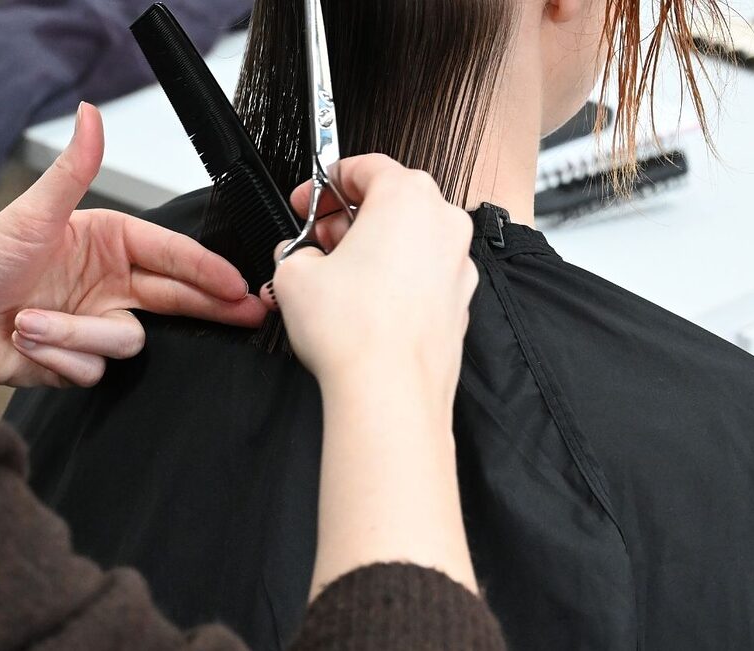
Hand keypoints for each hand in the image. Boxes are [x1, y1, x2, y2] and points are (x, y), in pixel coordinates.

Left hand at [0, 104, 265, 391]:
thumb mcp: (33, 213)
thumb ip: (73, 168)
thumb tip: (91, 115)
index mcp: (106, 243)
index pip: (171, 255)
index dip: (207, 269)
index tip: (236, 283)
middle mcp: (107, 283)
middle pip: (176, 298)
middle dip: (209, 306)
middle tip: (245, 313)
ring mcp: (94, 324)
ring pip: (126, 340)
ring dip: (74, 335)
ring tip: (29, 322)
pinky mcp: (79, 361)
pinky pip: (95, 369)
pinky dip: (59, 358)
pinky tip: (27, 344)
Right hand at [262, 155, 483, 597]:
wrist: (390, 391)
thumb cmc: (355, 330)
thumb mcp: (294, 273)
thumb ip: (294, 250)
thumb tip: (299, 257)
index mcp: (408, 197)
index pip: (365, 166)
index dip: (325, 183)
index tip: (306, 202)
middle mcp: (443, 224)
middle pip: (392, 201)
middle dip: (349, 217)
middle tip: (315, 240)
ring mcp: (458, 265)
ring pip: (410, 239)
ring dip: (372, 248)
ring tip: (334, 277)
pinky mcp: (460, 302)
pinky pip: (422, 275)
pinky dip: (395, 279)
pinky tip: (363, 305)